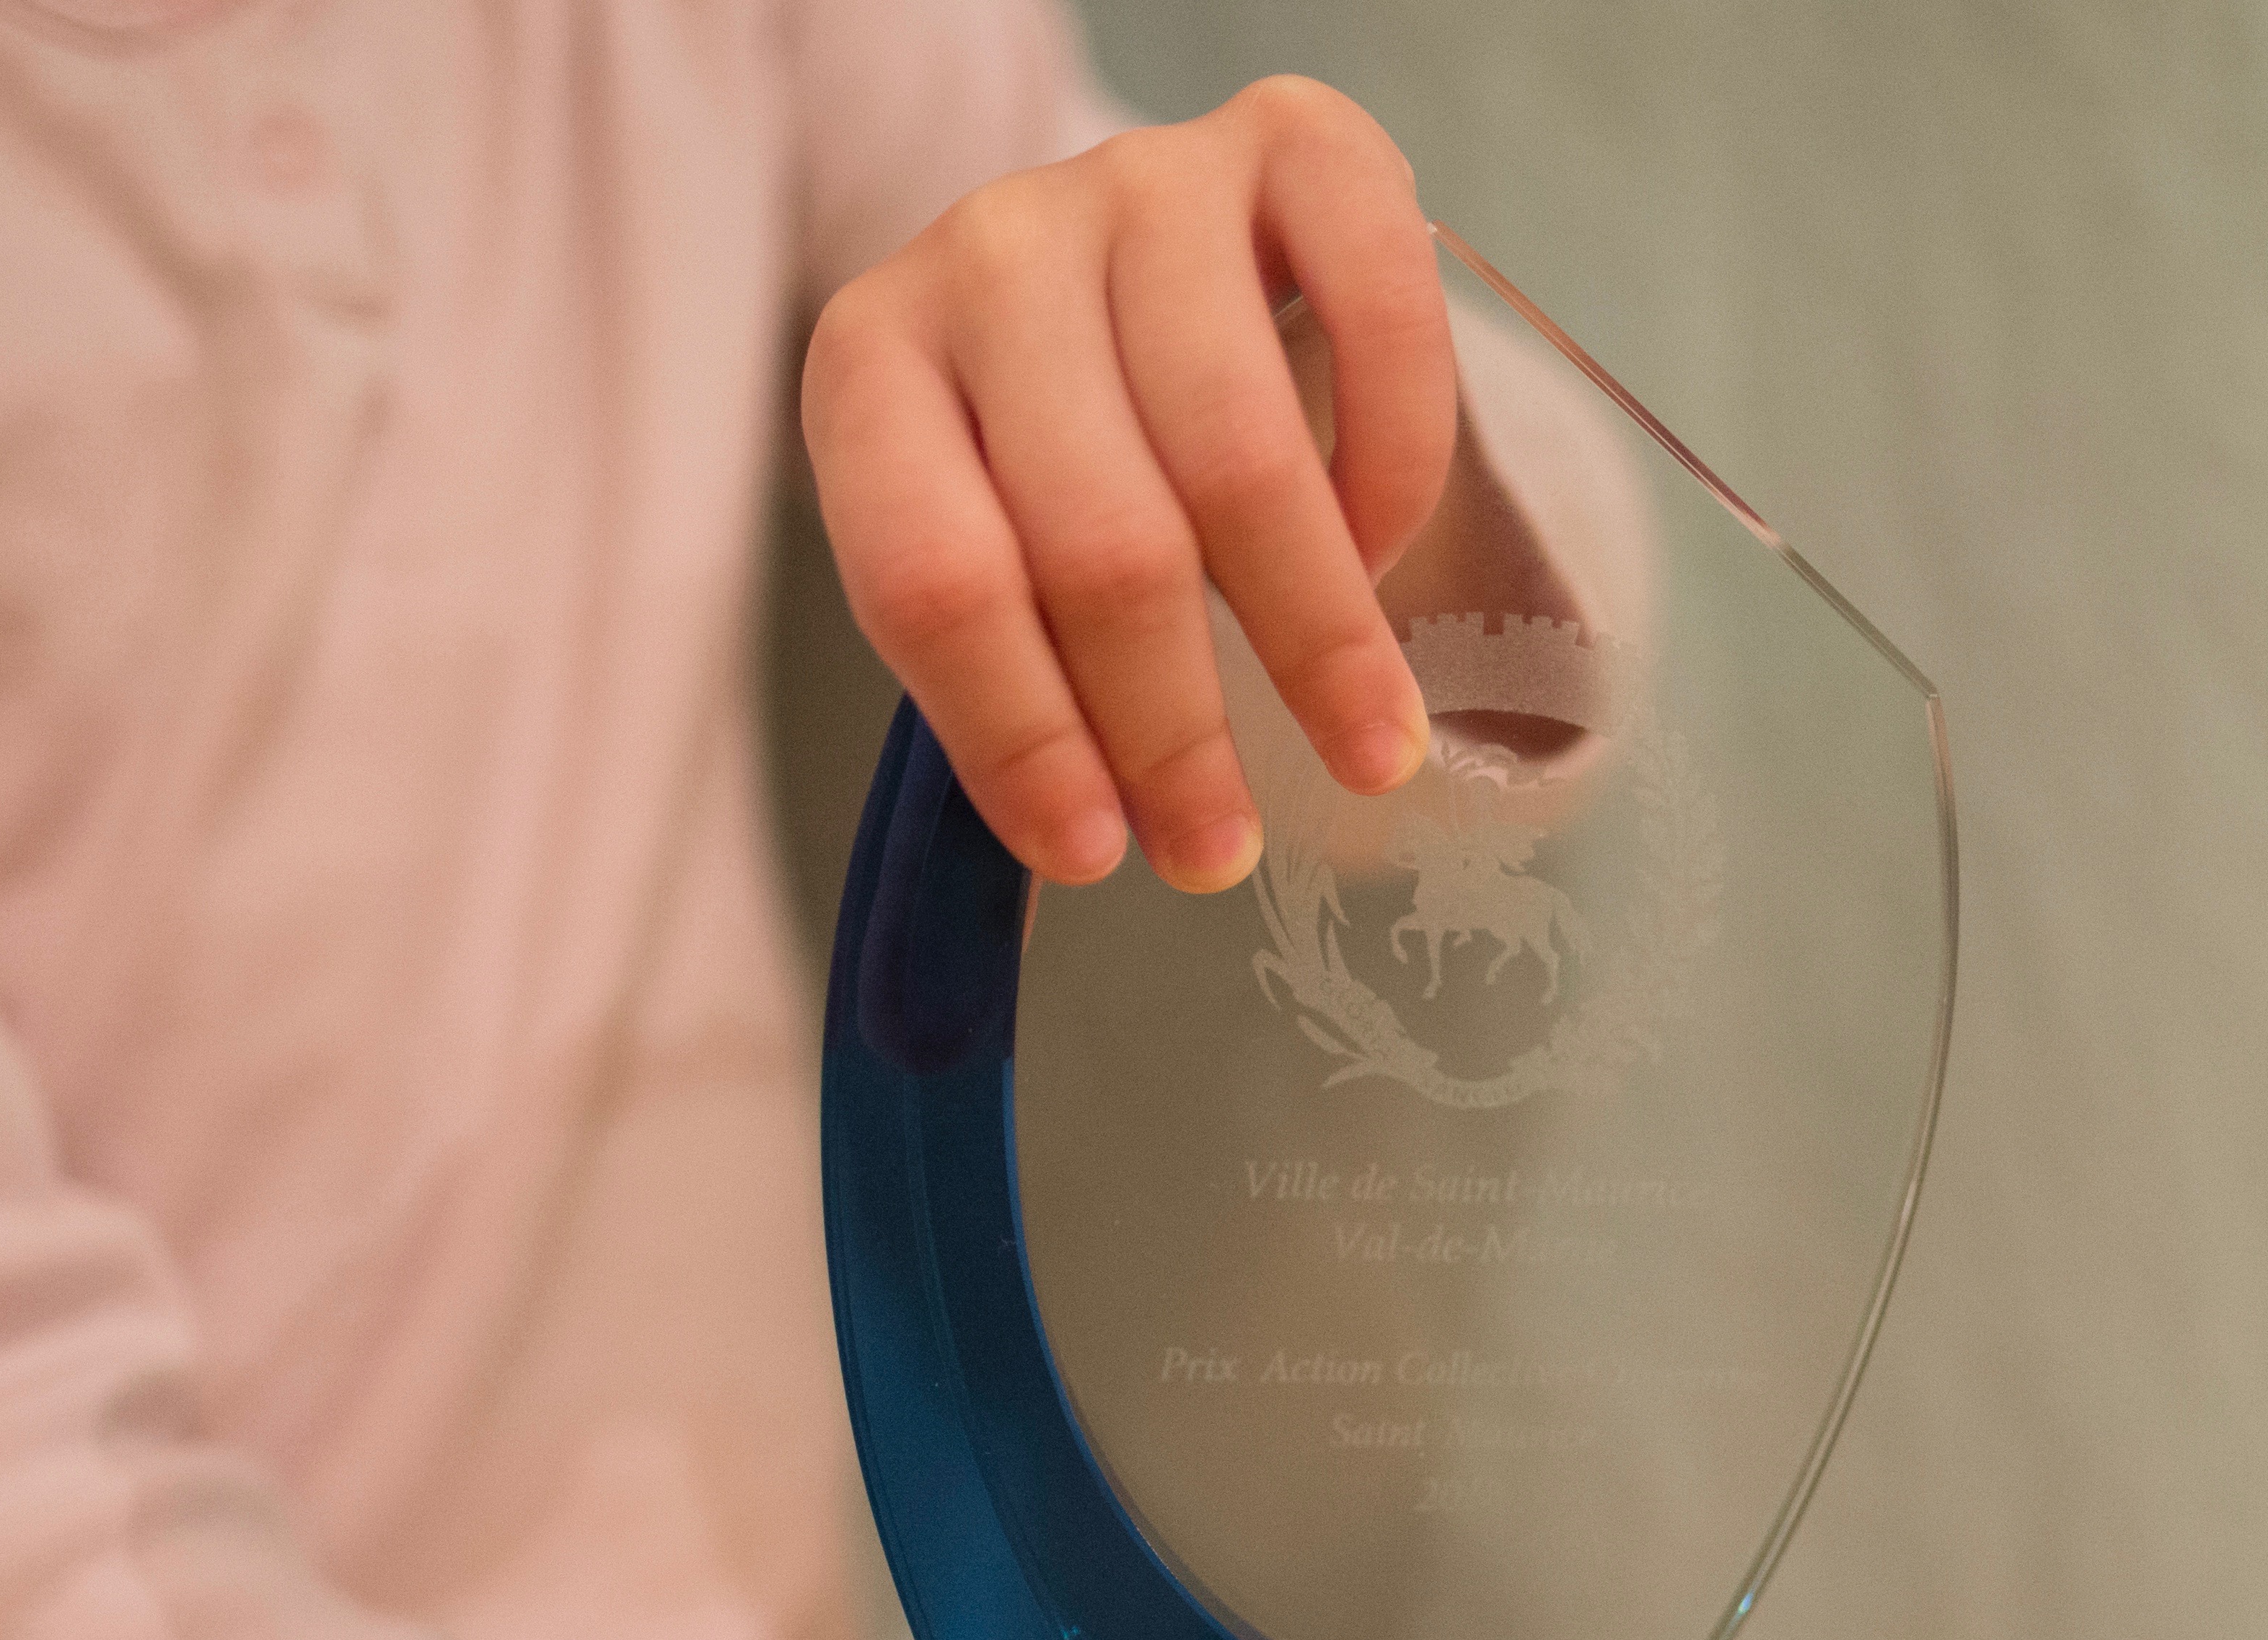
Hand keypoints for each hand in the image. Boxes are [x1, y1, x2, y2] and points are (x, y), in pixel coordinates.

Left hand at [801, 77, 1451, 895]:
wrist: (1139, 259)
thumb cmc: (1053, 451)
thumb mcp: (983, 551)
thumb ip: (1001, 686)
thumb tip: (1077, 869)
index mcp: (871, 364)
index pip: (936, 577)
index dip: (1019, 737)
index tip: (1101, 856)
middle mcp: (990, 251)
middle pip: (1095, 535)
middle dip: (1171, 727)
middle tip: (1223, 853)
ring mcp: (1143, 182)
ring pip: (1238, 452)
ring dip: (1316, 635)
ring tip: (1368, 753)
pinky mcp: (1294, 142)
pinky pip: (1380, 312)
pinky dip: (1396, 466)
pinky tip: (1385, 555)